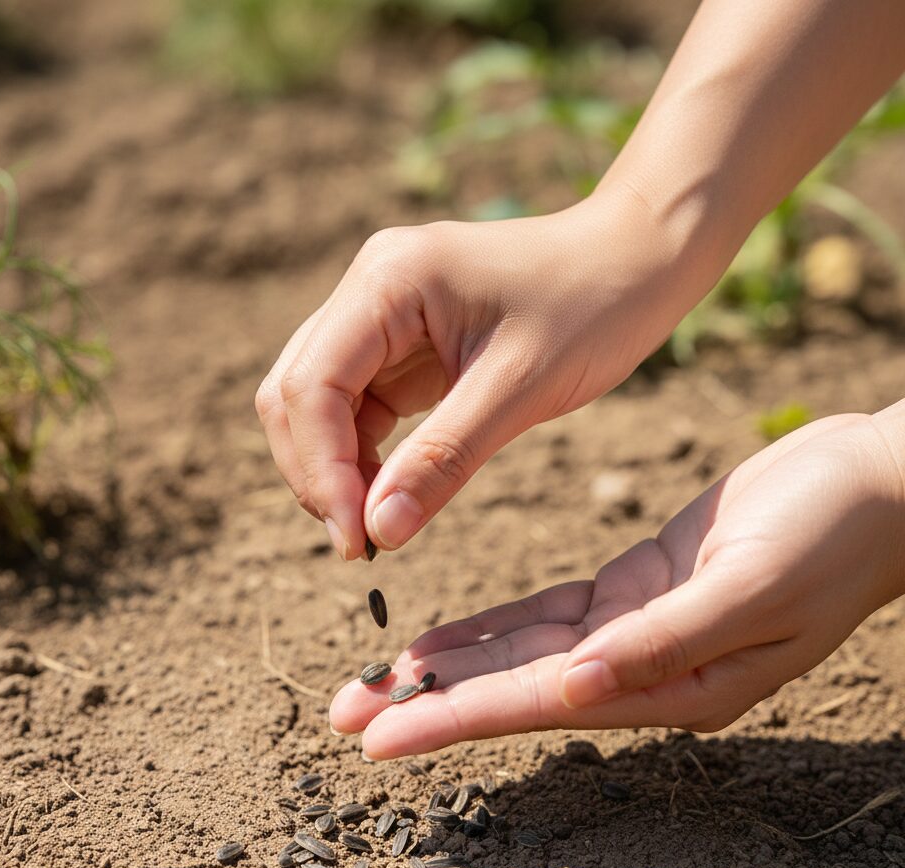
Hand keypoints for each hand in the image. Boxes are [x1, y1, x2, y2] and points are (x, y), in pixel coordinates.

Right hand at [256, 187, 709, 558]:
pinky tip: (390, 495)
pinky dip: (362, 458)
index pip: (311, 384)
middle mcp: (368, 291)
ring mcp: (381, 317)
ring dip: (334, 470)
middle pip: (295, 393)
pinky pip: (357, 409)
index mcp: (387, 281)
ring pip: (317, 405)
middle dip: (318, 473)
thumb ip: (442, 459)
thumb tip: (378, 531)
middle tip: (361, 544)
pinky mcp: (401, 346)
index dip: (321, 470)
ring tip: (375, 529)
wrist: (637, 260)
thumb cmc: (592, 305)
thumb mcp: (520, 387)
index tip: (357, 540)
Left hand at [330, 413, 904, 758]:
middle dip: (428, 704)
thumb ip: (662, 643)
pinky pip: (545, 616)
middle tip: (346, 716)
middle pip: (513, 692)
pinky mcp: (631, 588)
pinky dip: (490, 627)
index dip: (452, 719)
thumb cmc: (832, 534)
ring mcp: (633, 630)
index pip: (539, 706)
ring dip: (447, 668)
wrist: (873, 485)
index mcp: (675, 687)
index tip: (378, 738)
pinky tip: (440, 638)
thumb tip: (572, 693)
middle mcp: (642, 671)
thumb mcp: (754, 588)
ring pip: (519, 656)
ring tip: (375, 682)